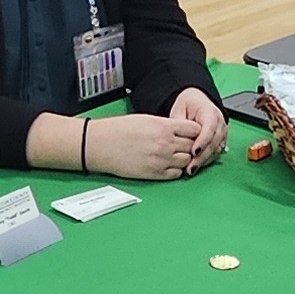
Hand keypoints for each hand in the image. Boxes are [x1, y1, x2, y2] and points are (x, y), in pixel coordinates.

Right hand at [82, 109, 213, 179]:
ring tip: (175, 155)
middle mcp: (165, 144)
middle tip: (185, 145)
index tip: (191, 132)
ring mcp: (161, 161)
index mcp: (164, 127)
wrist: (100, 145)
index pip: (194, 129)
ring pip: (187, 161)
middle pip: (193, 146)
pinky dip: (175, 170)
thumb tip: (179, 130)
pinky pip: (176, 174)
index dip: (194, 131)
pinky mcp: (154, 174)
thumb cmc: (118, 130)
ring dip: (184, 158)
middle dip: (191, 145)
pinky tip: (168, 164)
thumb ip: (165, 125)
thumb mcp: (146, 119)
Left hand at [164, 86, 227, 166]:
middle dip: (202, 156)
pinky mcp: (220, 141)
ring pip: (216, 150)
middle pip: (214, 142)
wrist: (197, 103)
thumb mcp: (179, 109)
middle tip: (191, 167)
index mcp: (210, 112)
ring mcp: (222, 133)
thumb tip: (176, 137)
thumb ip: (178, 123)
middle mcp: (219, 123)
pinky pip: (215, 153)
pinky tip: (196, 166)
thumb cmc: (188, 105)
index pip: (210, 127)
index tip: (194, 151)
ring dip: (204, 161)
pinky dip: (206, 160)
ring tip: (191, 169)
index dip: (203, 141)